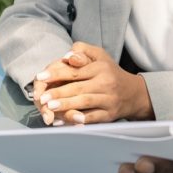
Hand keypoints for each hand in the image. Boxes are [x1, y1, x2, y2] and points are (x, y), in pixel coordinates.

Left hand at [34, 42, 153, 124]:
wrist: (132, 93)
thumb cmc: (109, 72)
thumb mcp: (99, 55)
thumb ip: (82, 51)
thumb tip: (67, 56)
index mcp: (100, 68)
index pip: (75, 71)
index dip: (56, 74)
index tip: (40, 77)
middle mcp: (106, 83)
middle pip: (79, 88)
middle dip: (59, 93)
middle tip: (42, 98)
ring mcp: (108, 99)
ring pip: (85, 102)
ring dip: (66, 105)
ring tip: (49, 108)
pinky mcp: (109, 114)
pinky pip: (93, 117)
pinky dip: (80, 120)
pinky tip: (66, 120)